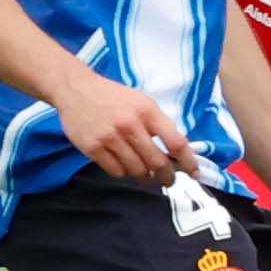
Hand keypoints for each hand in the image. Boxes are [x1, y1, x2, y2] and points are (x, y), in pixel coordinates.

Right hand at [65, 76, 191, 184]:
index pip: (176, 142)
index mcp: (147, 111)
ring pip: (137, 170)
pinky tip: (125, 166)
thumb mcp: (142, 102)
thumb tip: (177, 151)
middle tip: (168, 181)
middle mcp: (130, 125)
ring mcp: (110, 138)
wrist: (76, 89)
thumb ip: (159, 124)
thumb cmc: (114, 97)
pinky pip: (116, 171)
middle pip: (157, 162)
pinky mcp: (92, 148)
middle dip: (167, 176)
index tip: (194, 172)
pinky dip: (124, 173)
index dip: (188, 161)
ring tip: (146, 174)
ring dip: (144, 177)